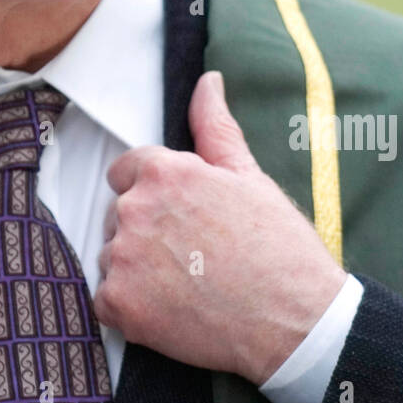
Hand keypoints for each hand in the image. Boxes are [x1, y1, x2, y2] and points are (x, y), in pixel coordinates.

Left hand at [93, 71, 346, 384]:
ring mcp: (124, 257)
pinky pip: (106, 300)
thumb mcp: (249, 176)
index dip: (155, 196)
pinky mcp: (119, 303)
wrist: (296, 321)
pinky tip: (170, 311)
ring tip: (187, 286)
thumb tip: (207, 82)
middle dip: (146, 232)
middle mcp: (135, 209)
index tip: (182, 220)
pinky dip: (129, 309)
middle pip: (118, 215)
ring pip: (112, 257)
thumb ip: (214, 126)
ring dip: (137, 271)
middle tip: (193, 257)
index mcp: (163, 172)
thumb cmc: (278, 248)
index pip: (126, 172)